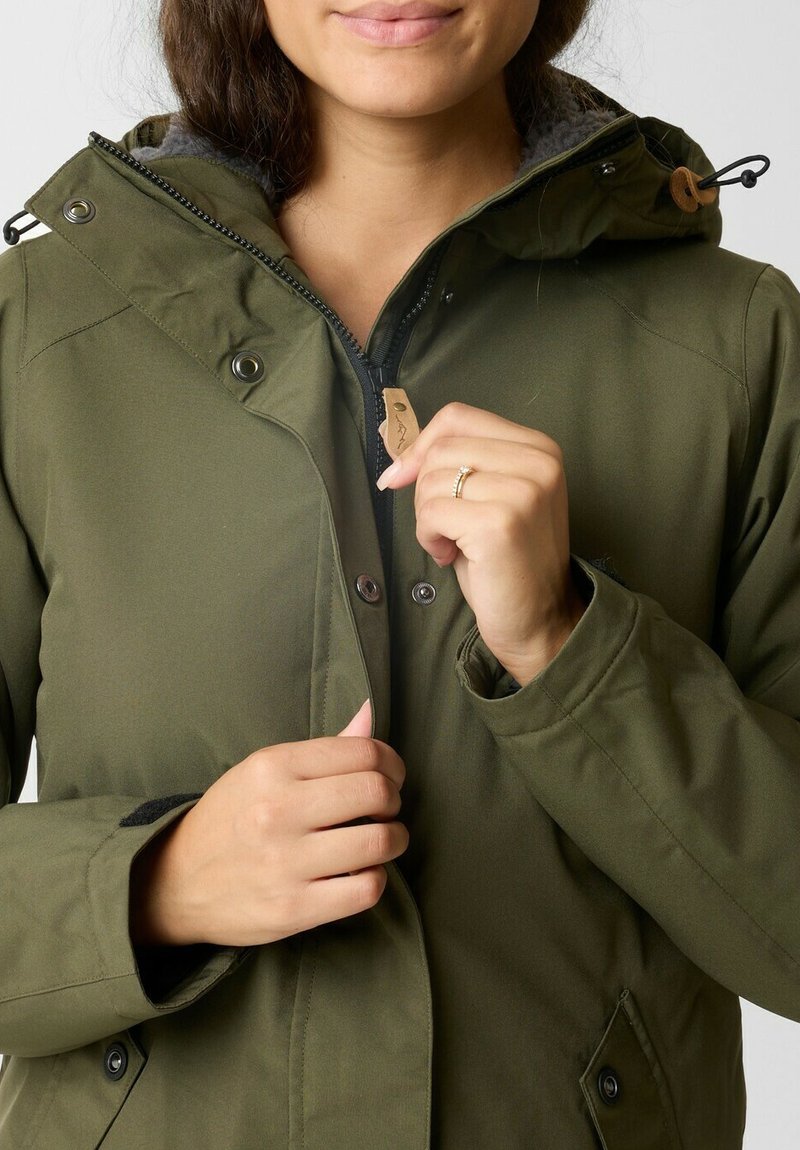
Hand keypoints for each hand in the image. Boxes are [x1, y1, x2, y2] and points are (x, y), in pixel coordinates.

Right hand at [129, 701, 408, 946]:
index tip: (391, 776)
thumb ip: (323, 748)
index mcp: (272, 767)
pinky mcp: (292, 909)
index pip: (364, 752)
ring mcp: (285, 863)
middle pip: (377, 793)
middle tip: (386, 809)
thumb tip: (369, 713)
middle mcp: (278, 811)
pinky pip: (366, 889)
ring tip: (382, 839)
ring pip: (379, 842)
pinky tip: (362, 873)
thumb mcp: (263, 772)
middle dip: (394, 800)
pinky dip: (375, 879)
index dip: (392, 764)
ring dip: (394, 839)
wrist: (173, 883)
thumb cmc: (229, 820)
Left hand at [376, 402, 585, 685]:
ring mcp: (523, 491)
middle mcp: (538, 463)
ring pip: (432, 481)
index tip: (402, 476)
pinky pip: (431, 513)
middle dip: (426, 489)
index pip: (458, 416)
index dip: (421, 445)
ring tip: (455, 544)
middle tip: (446, 526)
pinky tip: (453, 556)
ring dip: (427, 518)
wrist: (539, 619)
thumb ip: (457, 462)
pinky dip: (429, 538)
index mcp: (539, 447)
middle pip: (442, 448)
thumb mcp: (489, 495)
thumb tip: (394, 448)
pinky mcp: (500, 523)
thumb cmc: (507, 559)